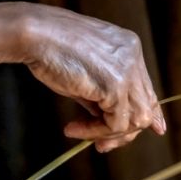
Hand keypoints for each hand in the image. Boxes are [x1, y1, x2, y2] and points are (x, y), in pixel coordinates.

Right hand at [22, 7, 166, 152]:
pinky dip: (95, 132)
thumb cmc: (49, 50)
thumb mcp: (84, 72)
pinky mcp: (116, 84)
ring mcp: (127, 70)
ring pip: (137, 119)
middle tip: (100, 145)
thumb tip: (110, 123)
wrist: (34, 34)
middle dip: (124, 132)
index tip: (136, 134)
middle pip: (146, 107)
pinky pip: (116, 123)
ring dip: (109, 134)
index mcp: (128, 47)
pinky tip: (73, 128)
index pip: (146, 89)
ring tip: (80, 133)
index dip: (145, 115)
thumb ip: (102, 94)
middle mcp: (133, 56)